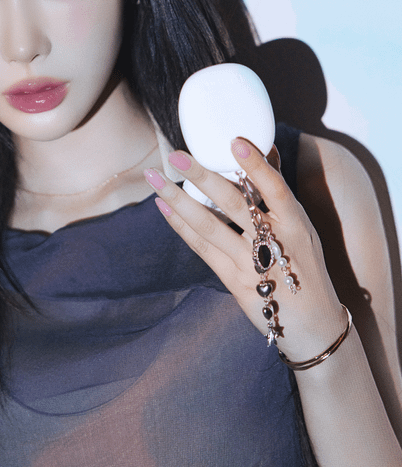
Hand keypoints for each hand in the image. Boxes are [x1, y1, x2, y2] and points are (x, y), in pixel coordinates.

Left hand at [144, 138, 346, 360]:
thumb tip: (264, 146)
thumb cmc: (304, 264)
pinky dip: (181, 227)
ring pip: (209, 227)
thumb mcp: (302, 227)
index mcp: (296, 223)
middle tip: (174, 155)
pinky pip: (202, 249)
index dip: (255, 165)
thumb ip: (278, 190)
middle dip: (202, 177)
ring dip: (178, 200)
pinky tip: (163, 207)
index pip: (276, 189)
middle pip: (234, 205)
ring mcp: (251, 264)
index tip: (234, 141)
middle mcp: (274, 242)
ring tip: (154, 178)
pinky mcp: (233, 281)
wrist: (312, 324)